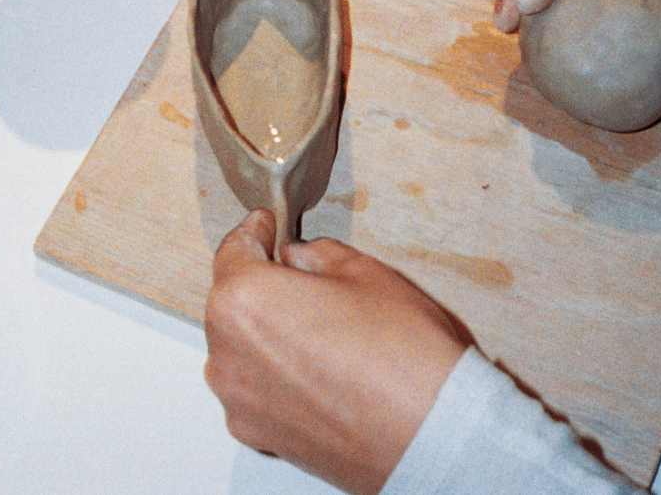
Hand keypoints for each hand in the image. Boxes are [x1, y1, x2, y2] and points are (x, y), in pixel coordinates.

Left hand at [204, 209, 468, 494]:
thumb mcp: (366, 272)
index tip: (264, 224)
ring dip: (267, 331)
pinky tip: (321, 365)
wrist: (431, 432)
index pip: (233, 253)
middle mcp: (229, 355)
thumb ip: (319, 256)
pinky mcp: (261, 437)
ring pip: (242, 349)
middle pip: (232, 304)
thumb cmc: (403, 352)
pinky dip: (277, 372)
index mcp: (246, 302)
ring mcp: (241, 403)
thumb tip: (298, 258)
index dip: (253, 232)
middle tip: (303, 276)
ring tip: (319, 326)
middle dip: (263, 285)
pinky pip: (256, 389)